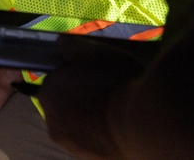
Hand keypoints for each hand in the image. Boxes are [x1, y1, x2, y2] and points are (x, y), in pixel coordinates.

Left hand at [39, 35, 144, 158]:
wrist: (145, 122)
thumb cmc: (116, 82)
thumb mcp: (93, 52)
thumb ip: (70, 47)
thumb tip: (60, 45)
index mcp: (48, 95)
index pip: (56, 82)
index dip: (75, 77)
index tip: (94, 76)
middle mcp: (53, 124)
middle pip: (66, 106)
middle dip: (82, 99)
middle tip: (108, 93)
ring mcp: (73, 147)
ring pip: (80, 127)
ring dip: (93, 119)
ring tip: (119, 110)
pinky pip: (96, 144)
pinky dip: (105, 136)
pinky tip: (122, 128)